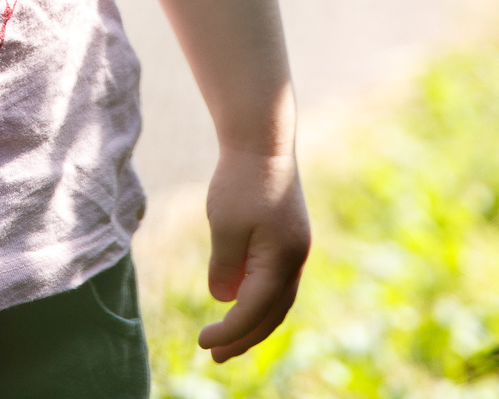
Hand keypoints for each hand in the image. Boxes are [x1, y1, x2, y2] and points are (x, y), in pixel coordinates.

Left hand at [199, 143, 309, 362]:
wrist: (263, 141)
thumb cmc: (241, 181)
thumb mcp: (225, 226)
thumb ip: (225, 267)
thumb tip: (225, 299)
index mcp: (282, 260)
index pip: (254, 310)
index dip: (228, 331)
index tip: (203, 343)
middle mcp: (295, 260)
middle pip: (271, 314)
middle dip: (244, 338)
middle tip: (216, 357)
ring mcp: (295, 250)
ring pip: (277, 300)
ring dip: (253, 322)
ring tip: (228, 340)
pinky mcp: (288, 240)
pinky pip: (276, 282)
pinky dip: (258, 300)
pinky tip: (238, 302)